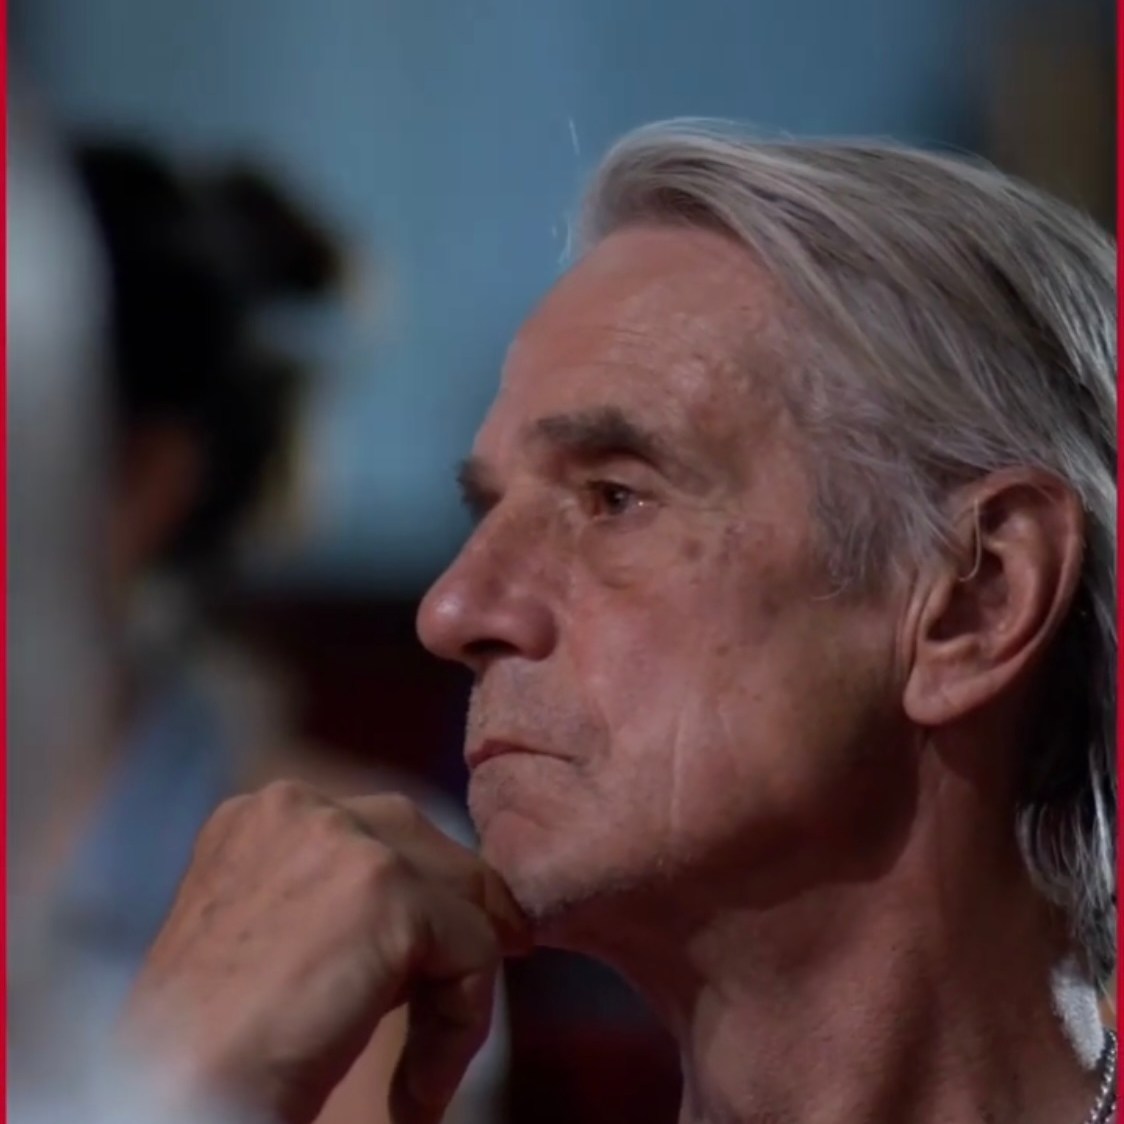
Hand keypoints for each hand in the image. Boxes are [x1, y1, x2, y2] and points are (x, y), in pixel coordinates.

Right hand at [121, 782, 529, 1123]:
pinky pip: (472, 952)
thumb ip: (333, 905)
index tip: (444, 958)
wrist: (175, 1090)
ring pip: (458, 897)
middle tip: (472, 988)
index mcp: (261, 815)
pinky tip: (417, 1094)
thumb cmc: (207, 1046)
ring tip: (423, 1075)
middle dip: (460, 916)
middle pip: (425, 845)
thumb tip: (431, 917)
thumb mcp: (267, 938)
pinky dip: (461, 1029)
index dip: (422, 893)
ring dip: (456, 986)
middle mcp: (300, 806)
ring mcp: (345, 840)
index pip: (377, 832)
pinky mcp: (388, 892)